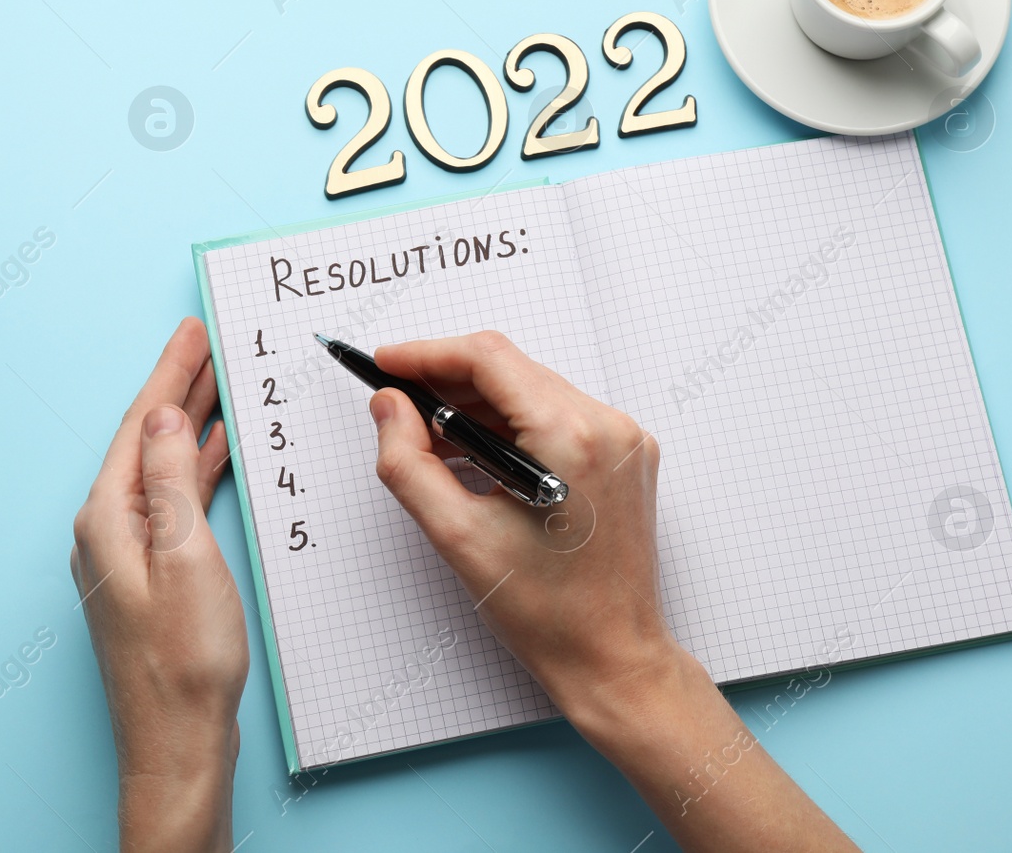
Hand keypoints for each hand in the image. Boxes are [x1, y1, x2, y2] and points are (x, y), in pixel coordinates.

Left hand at [72, 317, 247, 852]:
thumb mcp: (186, 556)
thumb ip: (173, 481)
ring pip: (159, 467)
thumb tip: (163, 418)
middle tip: (206, 341)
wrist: (177, 742)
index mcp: (107, 518)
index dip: (169, 372)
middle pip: (145, 439)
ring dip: (188, 424)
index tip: (191, 330)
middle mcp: (105, 530)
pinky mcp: (147, 575)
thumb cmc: (184, 662)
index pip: (139, 424)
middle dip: (177, 388)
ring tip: (217, 382)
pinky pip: (170, 500)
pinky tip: (214, 454)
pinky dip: (195, 469)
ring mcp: (124, 554)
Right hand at [369, 332, 854, 851]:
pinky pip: (557, 415)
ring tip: (429, 438)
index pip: (488, 359)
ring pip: (532, 389)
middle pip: (511, 369)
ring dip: (477, 404)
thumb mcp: (458, 536)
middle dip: (447, 381)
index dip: (427, 354)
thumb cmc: (548, 613)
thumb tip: (389, 407)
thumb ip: (409, 463)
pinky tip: (475, 453)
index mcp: (570, 438)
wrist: (612, 657)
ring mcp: (623, 439)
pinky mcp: (625, 455)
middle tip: (396, 405)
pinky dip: (512, 424)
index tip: (386, 364)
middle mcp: (607, 426)